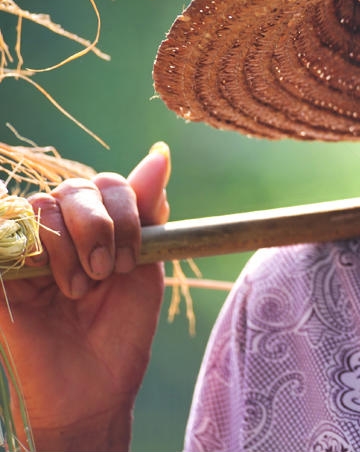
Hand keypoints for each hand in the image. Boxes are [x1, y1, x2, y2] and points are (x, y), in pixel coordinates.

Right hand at [0, 143, 170, 450]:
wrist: (94, 390)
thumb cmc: (122, 332)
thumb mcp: (145, 267)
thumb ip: (146, 212)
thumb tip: (159, 153)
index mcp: (98, 227)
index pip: (106, 184)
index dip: (124, 210)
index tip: (131, 256)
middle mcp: (61, 233)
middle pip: (74, 189)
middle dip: (99, 226)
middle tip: (105, 272)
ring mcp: (27, 251)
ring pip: (41, 208)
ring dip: (69, 248)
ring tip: (79, 289)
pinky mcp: (1, 275)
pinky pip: (3, 235)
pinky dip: (32, 251)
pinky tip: (49, 281)